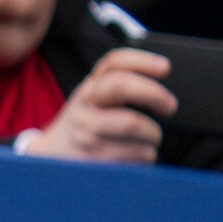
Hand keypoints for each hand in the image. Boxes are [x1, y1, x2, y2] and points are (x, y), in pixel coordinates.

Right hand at [23, 48, 172, 163]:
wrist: (51, 160)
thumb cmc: (86, 127)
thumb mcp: (94, 101)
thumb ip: (118, 84)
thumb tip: (161, 70)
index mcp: (89, 89)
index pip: (113, 63)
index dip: (142, 61)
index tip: (165, 68)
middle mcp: (83, 107)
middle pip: (120, 87)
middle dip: (154, 93)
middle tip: (170, 106)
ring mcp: (85, 133)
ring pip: (134, 124)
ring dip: (153, 135)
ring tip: (148, 140)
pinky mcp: (92, 159)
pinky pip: (136, 154)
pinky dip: (147, 157)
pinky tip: (137, 157)